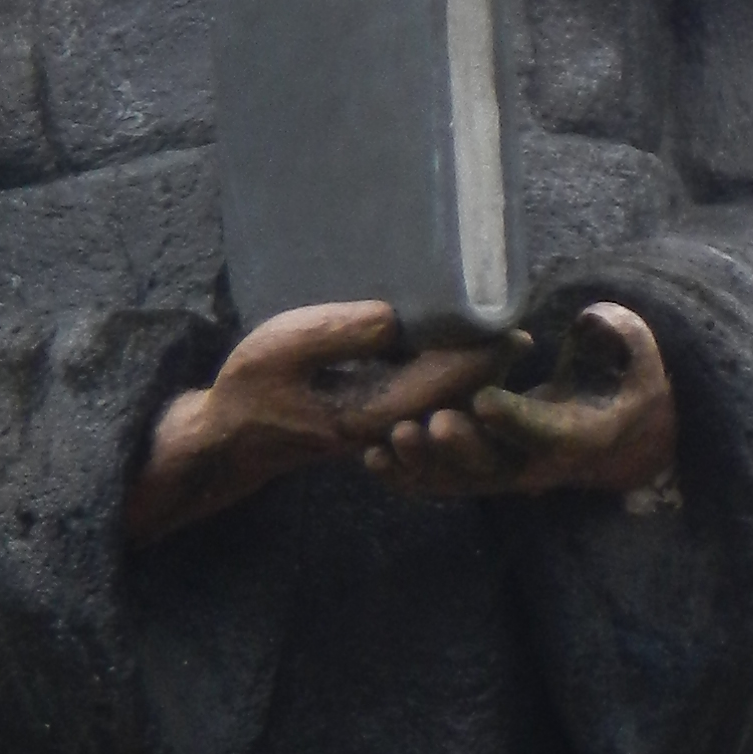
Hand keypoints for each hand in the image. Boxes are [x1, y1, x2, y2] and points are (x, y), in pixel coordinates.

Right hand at [129, 302, 515, 546]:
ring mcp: (380, 426)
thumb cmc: (251, 388)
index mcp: (371, 411)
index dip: (481, 359)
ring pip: (440, 402)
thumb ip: (340, 333)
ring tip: (496, 341)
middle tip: (520, 332)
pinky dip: (443, 378)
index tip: (514, 330)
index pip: (442, 385)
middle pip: (453, 397)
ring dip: (469, 374)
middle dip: (487, 366)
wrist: (231, 435)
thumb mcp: (285, 348)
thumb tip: (396, 318)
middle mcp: (385, 425)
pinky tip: (452, 354)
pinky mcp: (371, 419)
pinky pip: (421, 400)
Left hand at [368, 302, 676, 504]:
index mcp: (579, 435)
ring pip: (459, 481)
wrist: (618, 435)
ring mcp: (503, 473)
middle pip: (494, 466)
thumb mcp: (638, 359)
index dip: (516, 421)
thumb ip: (622, 337)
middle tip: (432, 423)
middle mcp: (537, 465)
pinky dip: (407, 477)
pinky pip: (440, 483)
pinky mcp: (478, 473)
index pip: (546, 432)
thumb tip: (594, 317)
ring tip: (386, 443)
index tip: (483, 401)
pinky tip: (371, 458)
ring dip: (422, 466)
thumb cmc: (622, 384)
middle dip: (460, 447)